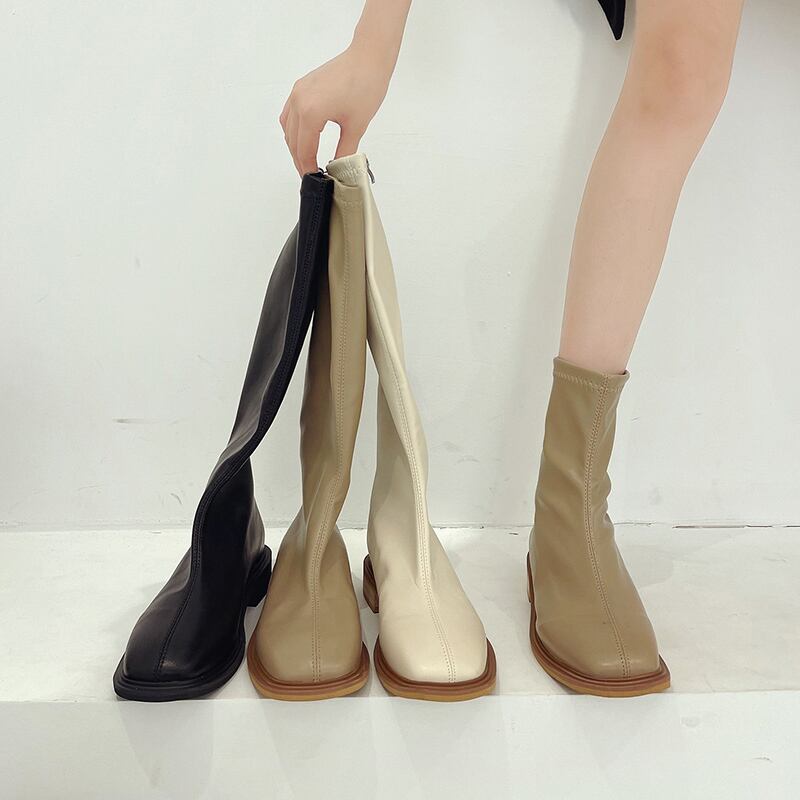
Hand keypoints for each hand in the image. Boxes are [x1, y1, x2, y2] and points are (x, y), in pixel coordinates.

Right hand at [280, 43, 393, 175]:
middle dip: (301, 161)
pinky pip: (289, 114)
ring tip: (308, 160)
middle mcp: (299, 102)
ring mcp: (297, 93)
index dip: (308, 169)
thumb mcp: (356, 127)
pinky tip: (304, 138)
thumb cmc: (366, 87)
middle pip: (293, 142)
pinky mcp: (301, 87)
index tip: (315, 181)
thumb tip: (340, 171)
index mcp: (311, 113)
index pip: (304, 150)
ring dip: (296, 146)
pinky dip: (294, 130)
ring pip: (288, 129)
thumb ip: (344, 152)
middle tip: (311, 175)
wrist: (368, 57)